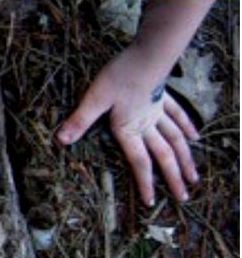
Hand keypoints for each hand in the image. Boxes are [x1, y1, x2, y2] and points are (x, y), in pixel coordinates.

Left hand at [56, 47, 199, 205]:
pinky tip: (196, 137)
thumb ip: (80, 120)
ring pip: (175, 140)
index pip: (139, 161)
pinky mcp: (163, 97)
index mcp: (129, 128)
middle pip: (163, 156)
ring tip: (194, 177)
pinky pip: (177, 116)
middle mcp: (147, 124)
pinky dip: (187, 127)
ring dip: (185, 159)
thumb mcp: (94, 99)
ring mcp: (158, 111)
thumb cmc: (118, 76)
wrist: (145, 55)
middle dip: (172, 178)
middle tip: (184, 198)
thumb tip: (61, 140)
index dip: (145, 182)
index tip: (151, 202)